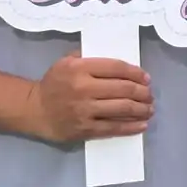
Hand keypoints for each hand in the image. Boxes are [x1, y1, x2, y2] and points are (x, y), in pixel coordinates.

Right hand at [27, 55, 153, 142]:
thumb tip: (118, 63)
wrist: (36, 110)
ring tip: (150, 108)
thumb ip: (89, 57)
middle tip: (150, 94)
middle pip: (123, 89)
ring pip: (122, 109)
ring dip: (141, 109)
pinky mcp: (85, 129)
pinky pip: (113, 128)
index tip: (146, 77)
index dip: (135, 72)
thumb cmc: (54, 84)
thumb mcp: (66, 62)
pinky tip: (142, 125)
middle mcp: (84, 88)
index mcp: (80, 68)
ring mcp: (85, 110)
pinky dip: (131, 127)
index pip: (116, 68)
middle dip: (143, 92)